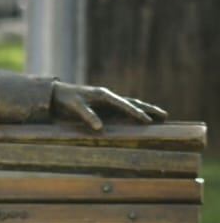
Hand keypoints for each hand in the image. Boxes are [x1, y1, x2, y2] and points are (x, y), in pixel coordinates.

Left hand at [51, 81, 167, 130]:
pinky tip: (139, 117)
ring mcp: (107, 100)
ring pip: (130, 104)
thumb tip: (100, 129)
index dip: (135, 113)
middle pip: (133, 103)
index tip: (147, 121)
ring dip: (144, 110)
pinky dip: (133, 112)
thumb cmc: (66, 99)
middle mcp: (108, 96)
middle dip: (149, 109)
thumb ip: (88, 116)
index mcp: (104, 95)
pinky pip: (122, 108)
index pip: (124, 105)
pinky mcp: (103, 105)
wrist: (56, 93)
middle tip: (164, 116)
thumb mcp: (75, 107)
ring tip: (159, 116)